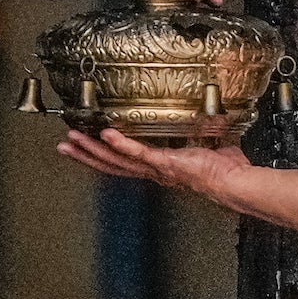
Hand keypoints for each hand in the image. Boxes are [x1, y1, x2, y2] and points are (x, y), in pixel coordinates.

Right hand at [56, 128, 250, 201]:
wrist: (234, 181)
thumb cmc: (224, 167)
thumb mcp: (204, 144)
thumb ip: (196, 133)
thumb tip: (203, 117)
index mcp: (159, 167)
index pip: (124, 162)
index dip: (102, 155)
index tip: (84, 144)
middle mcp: (153, 171)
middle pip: (111, 165)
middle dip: (85, 155)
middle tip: (63, 145)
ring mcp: (157, 168)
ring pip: (117, 161)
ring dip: (93, 150)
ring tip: (72, 139)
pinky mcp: (165, 163)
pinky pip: (138, 153)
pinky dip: (121, 144)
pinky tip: (105, 135)